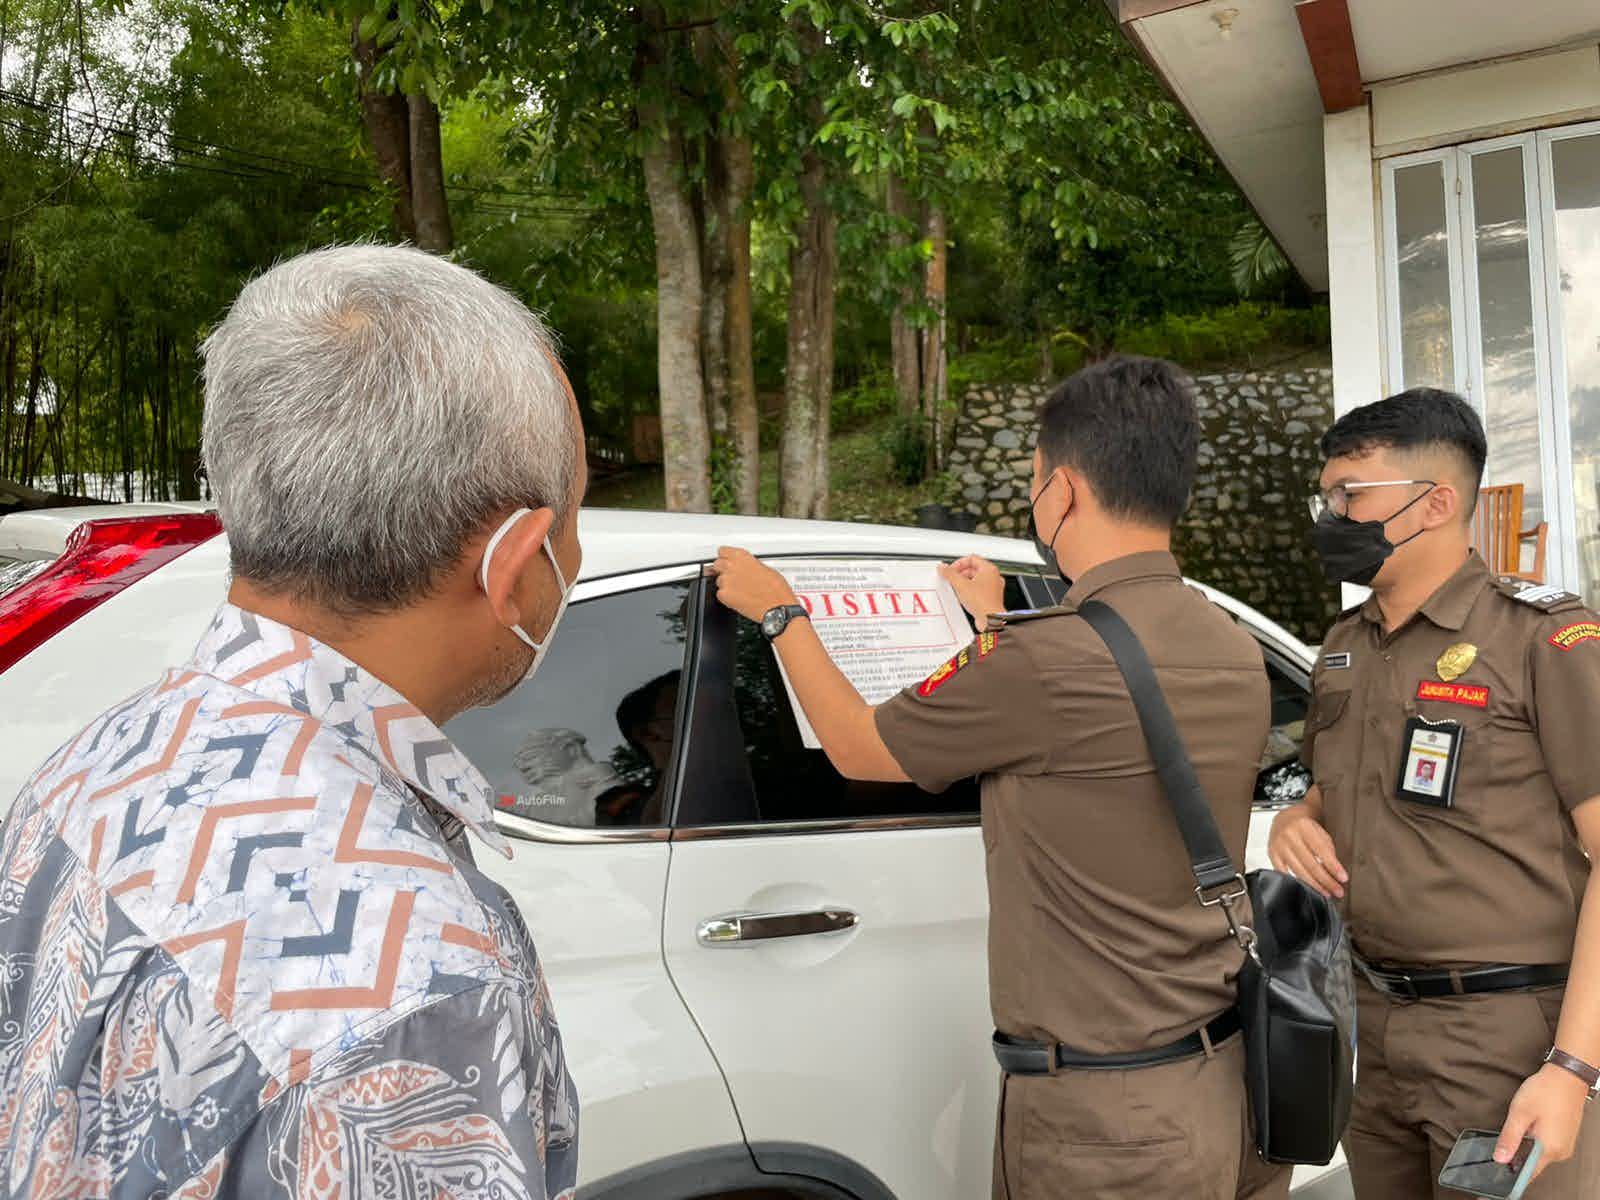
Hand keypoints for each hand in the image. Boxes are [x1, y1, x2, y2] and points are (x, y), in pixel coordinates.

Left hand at [709, 546, 799, 622]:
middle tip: (734, 577)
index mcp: (741, 556)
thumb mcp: (765, 568)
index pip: (722, 551)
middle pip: (717, 564)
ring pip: (719, 580)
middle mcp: (731, 566)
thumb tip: (746, 566)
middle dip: (723, 570)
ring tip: (741, 590)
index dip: (726, 557)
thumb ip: (750, 564)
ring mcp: (726, 581)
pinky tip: (739, 598)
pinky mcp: (724, 595)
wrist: (776, 607)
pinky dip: (727, 596)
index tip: (728, 561)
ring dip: (726, 584)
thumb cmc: (775, 589)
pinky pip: (720, 594)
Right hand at [939, 556, 1006, 630]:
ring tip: (956, 588)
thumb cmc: (983, 602)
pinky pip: (978, 589)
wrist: (991, 619)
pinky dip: (970, 590)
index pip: (972, 558)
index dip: (959, 563)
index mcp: (989, 569)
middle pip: (973, 568)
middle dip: (960, 573)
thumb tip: (943, 568)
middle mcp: (993, 576)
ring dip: (964, 582)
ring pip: (976, 579)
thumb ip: (950, 574)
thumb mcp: (961, 585)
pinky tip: (963, 596)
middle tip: (952, 578)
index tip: (951, 570)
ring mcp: (993, 587)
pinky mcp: (990, 597)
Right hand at [1267, 803, 1347, 898]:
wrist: (1285, 818)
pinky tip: (1306, 888)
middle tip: (1338, 891)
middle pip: (1310, 863)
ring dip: (1314, 885)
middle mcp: (1289, 835)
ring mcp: (1278, 846)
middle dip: (1326, 880)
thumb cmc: (1306, 826)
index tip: (1343, 878)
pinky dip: (1296, 882)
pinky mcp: (1272, 854)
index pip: (1322, 850)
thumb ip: (1328, 849)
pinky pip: (1283, 873)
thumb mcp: (1320, 831)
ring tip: (1326, 892)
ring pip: (1298, 871)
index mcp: (1304, 826)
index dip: (1333, 866)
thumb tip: (1335, 871)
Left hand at [1495, 1063, 1590, 1179]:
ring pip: (1538, 1153)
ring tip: (1522, 1124)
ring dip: (1526, 1144)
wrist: (1568, 1076)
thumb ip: (1510, 1138)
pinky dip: (1535, 1139)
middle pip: (1532, 1163)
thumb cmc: (1546, 1091)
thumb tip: (1500, 1158)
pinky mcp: (1565, 1138)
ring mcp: (1565, 1145)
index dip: (1512, 1174)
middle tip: (1508, 1135)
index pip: (1528, 1173)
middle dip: (1517, 1154)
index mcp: (1550, 1149)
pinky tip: (1530, 1124)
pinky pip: (1546, 1146)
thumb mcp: (1520, 1113)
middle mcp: (1561, 1152)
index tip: (1498, 1172)